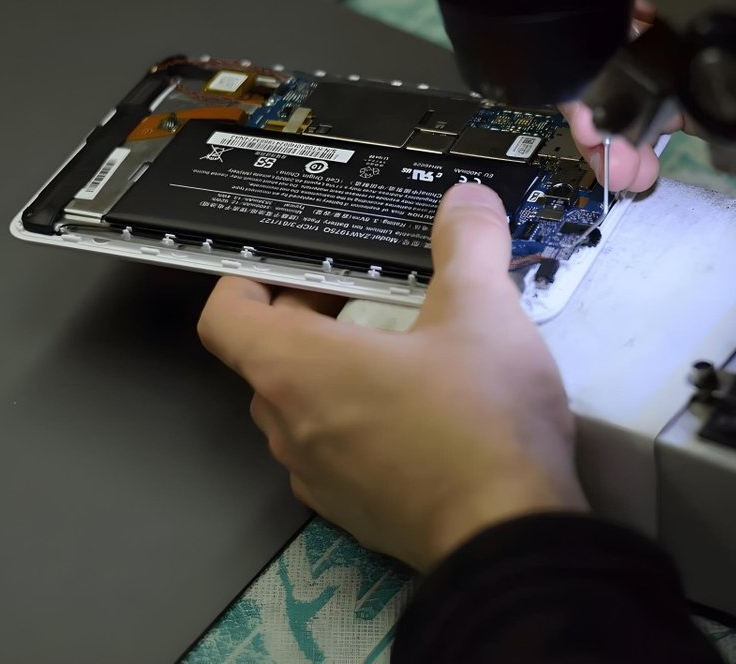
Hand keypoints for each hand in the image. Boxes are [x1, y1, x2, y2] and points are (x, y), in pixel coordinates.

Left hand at [197, 184, 587, 571]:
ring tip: (400, 350)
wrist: (509, 536)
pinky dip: (359, 422)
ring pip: (302, 407)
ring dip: (335, 372)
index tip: (293, 264)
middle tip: (368, 293)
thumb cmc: (482, 422)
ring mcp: (319, 477)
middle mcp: (292, 426)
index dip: (248, 276)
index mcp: (299, 369)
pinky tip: (420, 413)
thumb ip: (468, 243)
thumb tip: (466, 199)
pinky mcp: (354, 511)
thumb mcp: (483, 311)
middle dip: (309, 316)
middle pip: (268, 357)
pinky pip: (335, 452)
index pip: (226, 314)